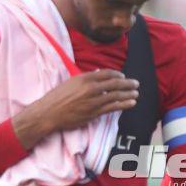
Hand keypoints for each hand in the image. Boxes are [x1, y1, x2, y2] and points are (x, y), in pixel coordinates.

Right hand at [13, 70, 138, 148]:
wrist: (49, 113)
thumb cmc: (57, 97)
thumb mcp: (71, 82)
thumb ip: (86, 78)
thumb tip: (98, 73)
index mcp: (84, 78)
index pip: (106, 73)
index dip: (117, 74)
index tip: (123, 75)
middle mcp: (91, 88)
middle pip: (115, 83)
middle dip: (127, 83)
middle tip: (136, 83)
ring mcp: (94, 101)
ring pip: (116, 96)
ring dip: (128, 94)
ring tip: (136, 93)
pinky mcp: (94, 113)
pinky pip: (113, 107)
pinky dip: (124, 104)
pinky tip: (132, 103)